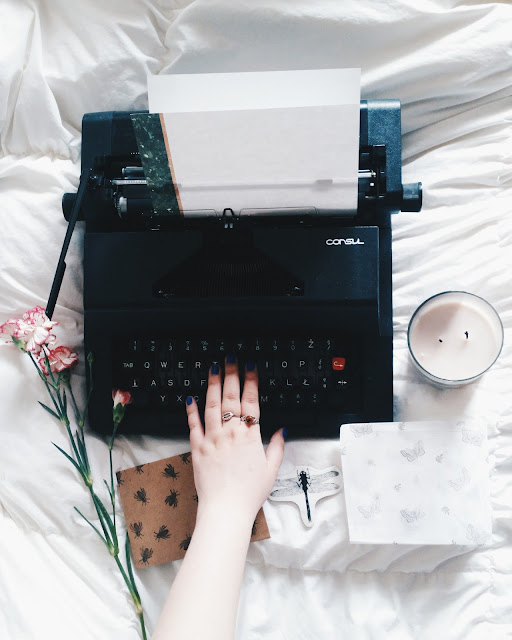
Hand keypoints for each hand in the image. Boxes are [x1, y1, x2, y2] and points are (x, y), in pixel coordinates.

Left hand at [185, 356, 284, 525]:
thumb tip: (283, 430)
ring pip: (211, 405)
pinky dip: (191, 410)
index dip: (251, 381)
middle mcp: (230, 433)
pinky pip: (193, 425)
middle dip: (231, 375)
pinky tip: (191, 397)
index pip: (251, 401)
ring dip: (212, 385)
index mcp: (250, 436)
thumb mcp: (272, 469)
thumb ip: (278, 447)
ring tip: (213, 369)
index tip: (250, 366)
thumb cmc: (249, 493)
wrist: (226, 509)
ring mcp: (212, 439)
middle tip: (230, 359)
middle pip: (231, 397)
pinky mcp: (197, 448)